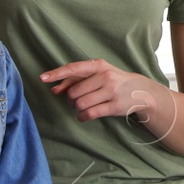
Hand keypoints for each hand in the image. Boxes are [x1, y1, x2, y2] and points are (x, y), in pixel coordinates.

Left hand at [41, 59, 163, 122]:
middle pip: (74, 92)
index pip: (74, 69)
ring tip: (81, 108)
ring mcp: (111, 91)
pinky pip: (90, 114)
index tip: (42, 78)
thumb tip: (55, 89)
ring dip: (77, 109)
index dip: (57, 73)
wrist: (141, 90)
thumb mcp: (98, 75)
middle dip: (70, 100)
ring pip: (80, 104)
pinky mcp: (114, 106)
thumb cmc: (114, 81)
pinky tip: (84, 116)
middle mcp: (105, 76)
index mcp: (99, 66)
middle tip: (74, 101)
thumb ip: (76, 80)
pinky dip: (83, 117)